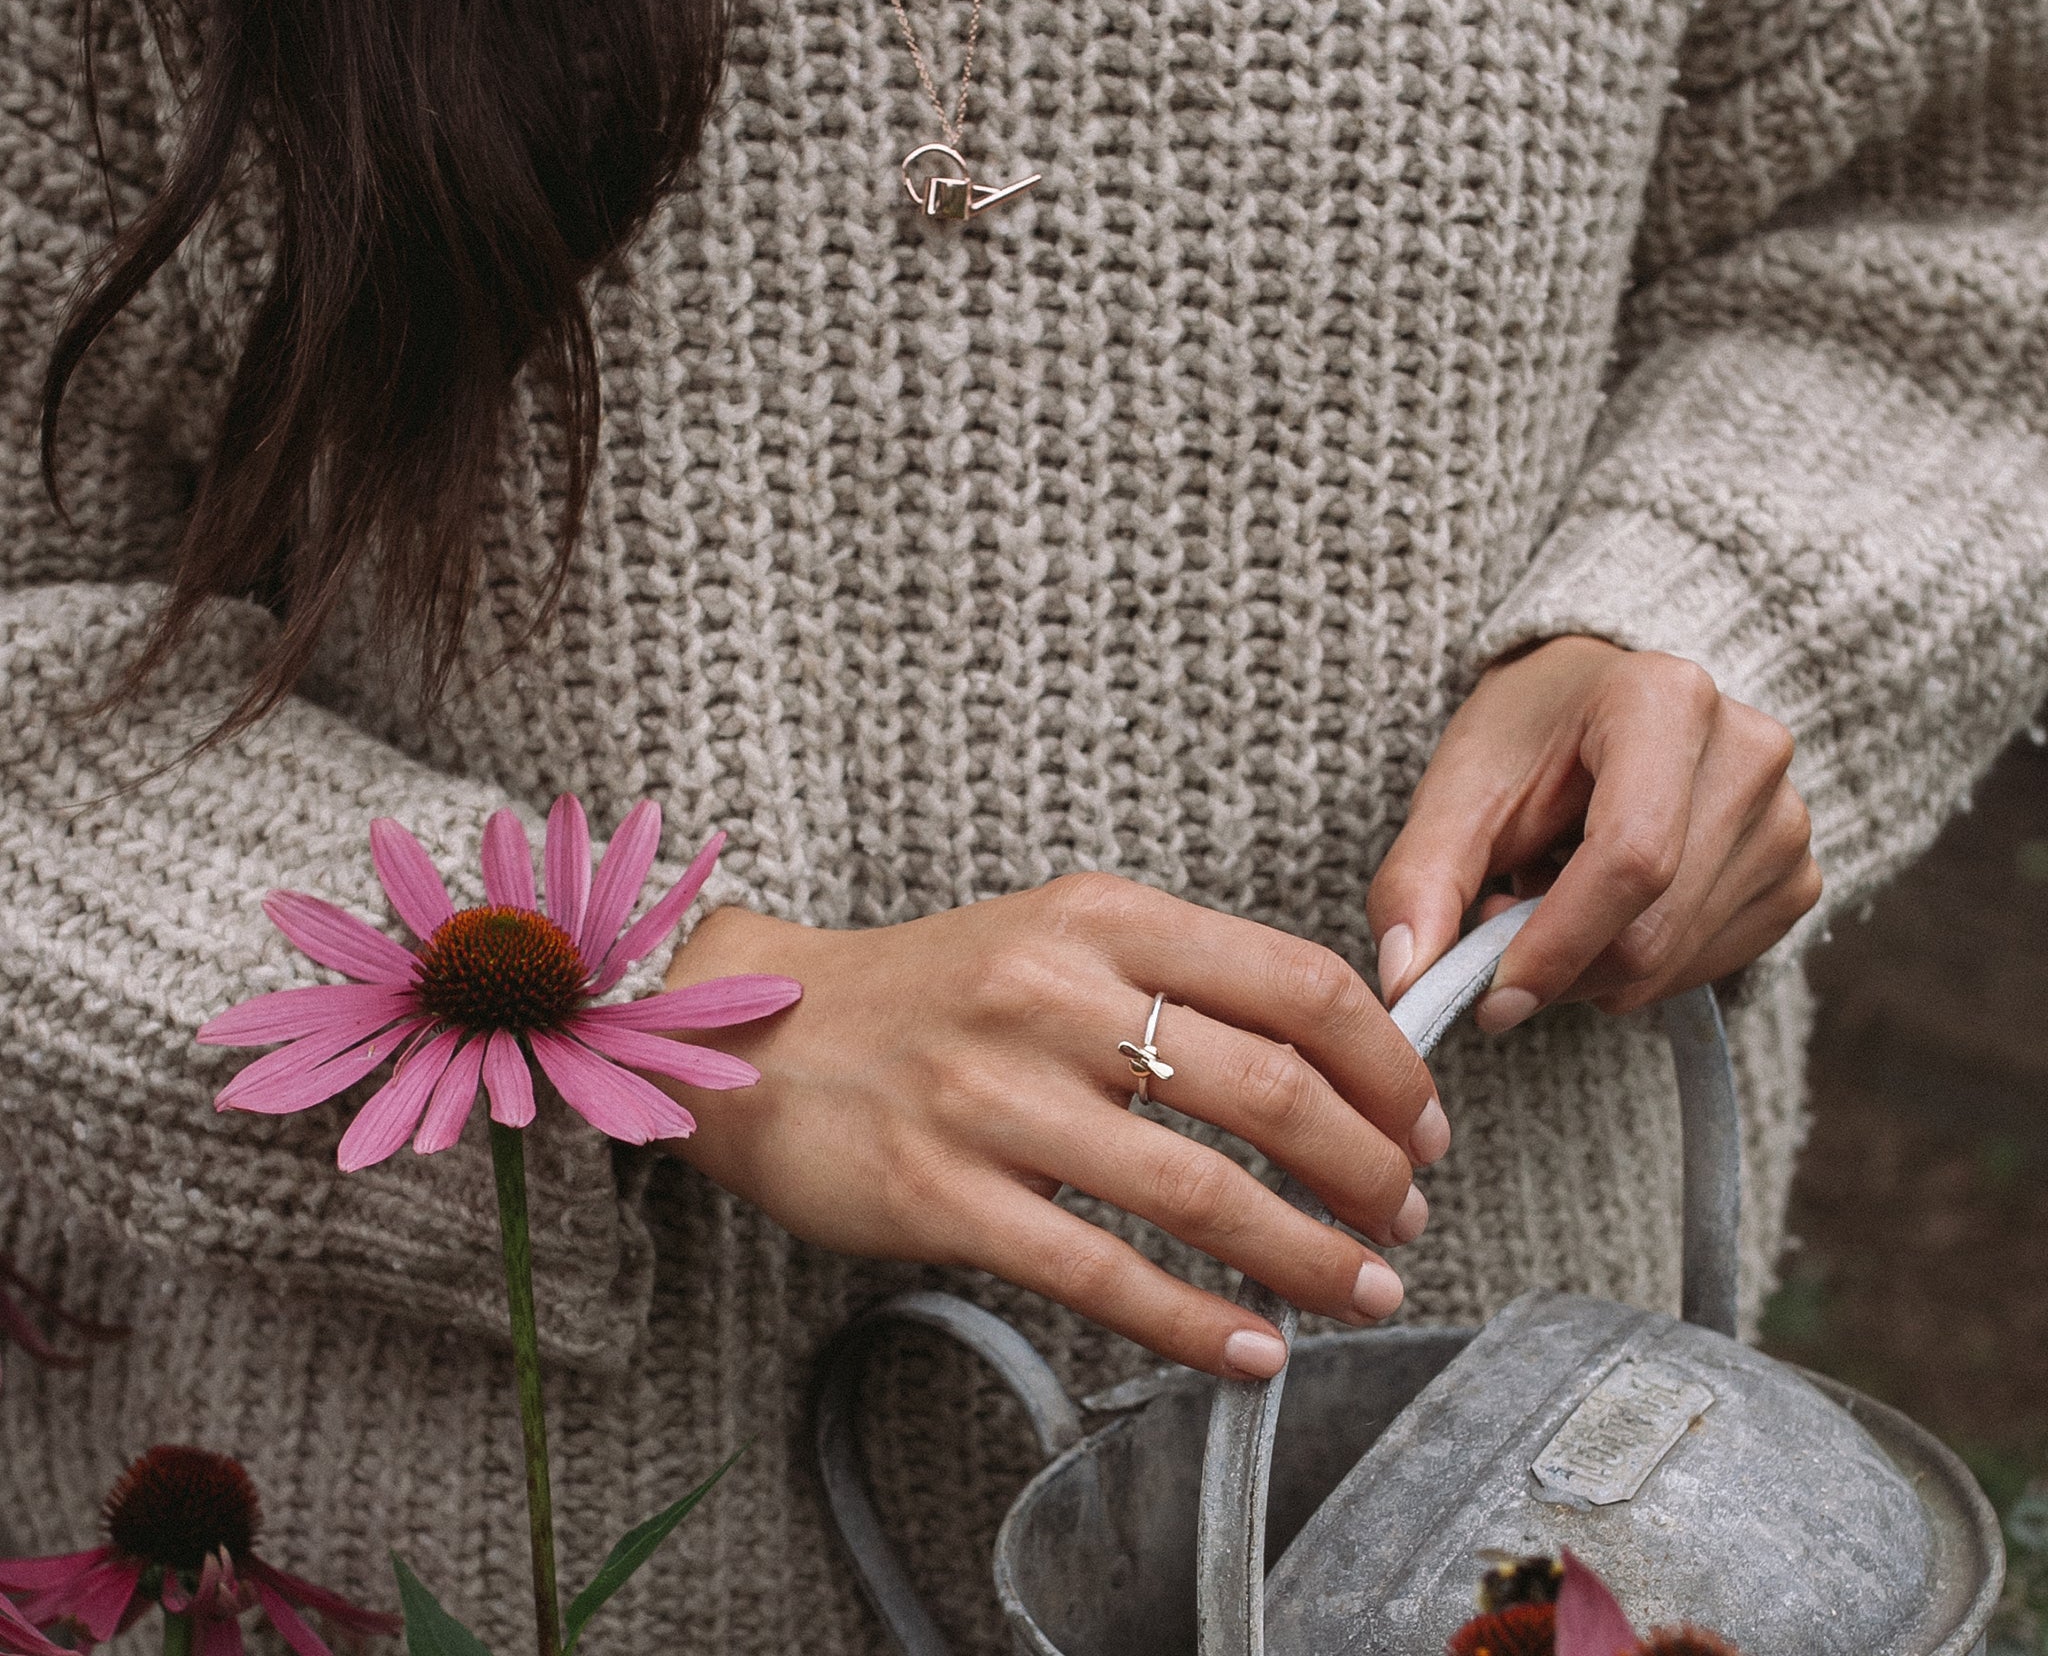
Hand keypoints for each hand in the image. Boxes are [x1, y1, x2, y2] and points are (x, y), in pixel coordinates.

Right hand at [656, 874, 1446, 1379]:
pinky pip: (1100, 1273)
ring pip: (1198, 1192)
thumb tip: (1328, 1065)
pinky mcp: (940, 1193)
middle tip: (1404, 1217)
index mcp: (1099, 915)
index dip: (1386, 1064)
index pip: (1295, 981)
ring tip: (1363, 1289)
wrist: (758, 1031)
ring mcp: (993, 1097)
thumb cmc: (932, 990)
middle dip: (1367, 1169)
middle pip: (1268, 1087)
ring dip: (1308, 1257)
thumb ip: (1176, 979)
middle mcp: (1053, 993)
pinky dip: (1197, 1324)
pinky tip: (1252, 1350)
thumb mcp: (1057, 936)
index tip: (1422, 1122)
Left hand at [1366, 637, 1820, 1029]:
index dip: (1558, 944)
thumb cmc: (1526, 736)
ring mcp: (1789, 816)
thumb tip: (1405, 984)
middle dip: (1559, 961)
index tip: (1490, 997)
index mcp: (1664, 701)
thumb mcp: (1456, 789)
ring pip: (1678, 963)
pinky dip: (1641, 966)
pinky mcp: (1800, 874)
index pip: (1632, 858)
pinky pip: (1712, 970)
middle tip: (1498, 918)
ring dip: (1592, 964)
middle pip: (1654, 927)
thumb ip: (1420, 881)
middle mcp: (1750, 750)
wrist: (1599, 700)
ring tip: (1551, 890)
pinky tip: (1610, 904)